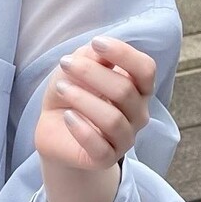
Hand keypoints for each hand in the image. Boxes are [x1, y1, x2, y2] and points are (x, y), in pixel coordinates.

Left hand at [34, 36, 155, 173]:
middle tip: (65, 63)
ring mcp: (125, 138)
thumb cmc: (73, 93)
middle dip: (91, 72)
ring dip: (82, 98)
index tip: (96, 43)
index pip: (146, 69)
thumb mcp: (77, 68)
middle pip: (125, 90)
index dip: (124, 54)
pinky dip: (81, 128)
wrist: (55, 130)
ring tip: (60, 88)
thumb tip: (100, 50)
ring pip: (113, 119)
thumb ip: (92, 57)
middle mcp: (138, 113)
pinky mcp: (106, 158)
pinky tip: (67, 116)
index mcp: (138, 88)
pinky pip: (100, 146)